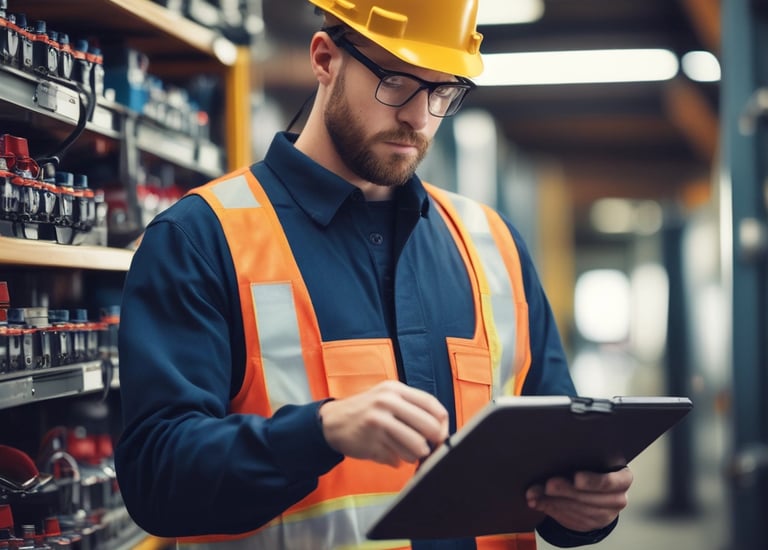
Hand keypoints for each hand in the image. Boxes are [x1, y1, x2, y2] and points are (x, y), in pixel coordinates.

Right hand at [318, 380, 448, 467]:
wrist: (332, 421)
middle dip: (433, 442)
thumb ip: (412, 407)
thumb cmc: (367, 411)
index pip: (432, 405)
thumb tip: (442, 429)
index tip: (442, 433)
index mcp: (395, 389)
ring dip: (414, 455)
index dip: (443, 423)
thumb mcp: (387, 397)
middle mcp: (387, 402)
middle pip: (429, 427)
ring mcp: (378, 422)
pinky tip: (387, 452)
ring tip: (405, 451)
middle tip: (428, 448)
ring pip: (416, 447)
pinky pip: (397, 459)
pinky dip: (396, 461)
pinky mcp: (370, 442)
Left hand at [526, 467, 632, 531]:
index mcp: (623, 478)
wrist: (601, 492)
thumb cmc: (596, 469)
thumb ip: (580, 459)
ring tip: (535, 493)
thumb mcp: (595, 462)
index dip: (593, 481)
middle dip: (565, 491)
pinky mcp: (589, 524)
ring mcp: (604, 514)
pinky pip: (567, 517)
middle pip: (589, 497)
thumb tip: (552, 456)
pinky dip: (549, 508)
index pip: (610, 482)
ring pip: (576, 509)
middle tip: (548, 484)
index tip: (576, 478)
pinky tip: (536, 501)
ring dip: (552, 501)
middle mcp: (617, 499)